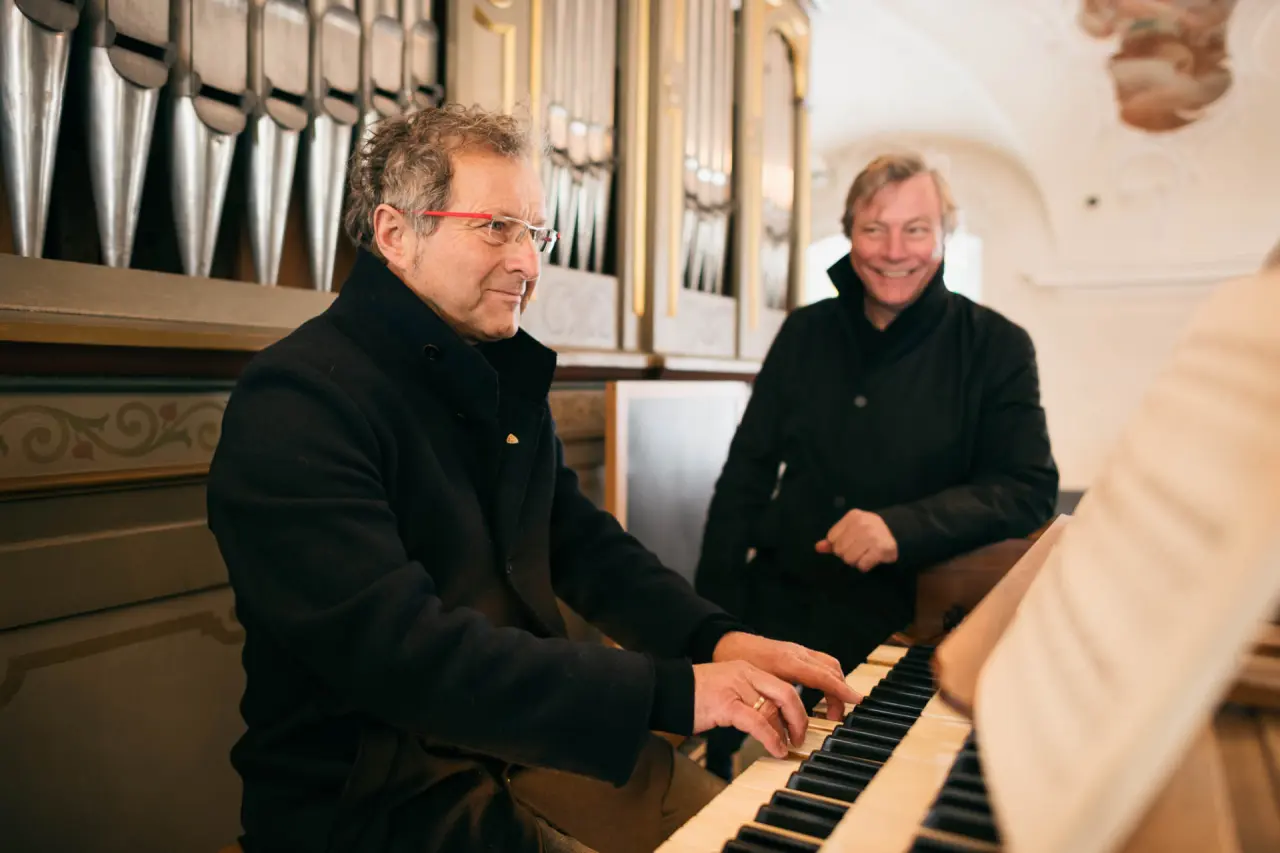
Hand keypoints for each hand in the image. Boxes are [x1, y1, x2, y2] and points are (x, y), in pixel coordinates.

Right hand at [691, 660, 806, 757]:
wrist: (666, 690)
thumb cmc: (693, 694)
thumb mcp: (727, 688)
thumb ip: (748, 697)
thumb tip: (770, 720)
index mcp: (747, 669)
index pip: (783, 685)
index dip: (797, 707)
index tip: (798, 724)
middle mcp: (744, 674)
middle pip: (786, 693)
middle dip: (799, 718)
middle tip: (800, 737)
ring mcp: (735, 688)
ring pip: (773, 709)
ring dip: (785, 732)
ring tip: (786, 746)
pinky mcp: (726, 704)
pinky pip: (758, 723)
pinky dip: (771, 738)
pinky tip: (776, 749)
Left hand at [712, 632, 859, 722]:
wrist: (729, 643)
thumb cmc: (739, 662)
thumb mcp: (758, 683)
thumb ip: (776, 700)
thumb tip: (789, 725)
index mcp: (790, 661)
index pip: (823, 676)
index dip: (841, 690)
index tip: (856, 700)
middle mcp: (798, 653)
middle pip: (831, 670)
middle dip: (840, 692)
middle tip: (837, 716)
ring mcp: (798, 651)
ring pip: (828, 666)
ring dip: (834, 686)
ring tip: (829, 709)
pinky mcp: (796, 652)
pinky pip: (819, 663)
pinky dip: (826, 678)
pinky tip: (820, 694)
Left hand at [816, 509, 897, 570]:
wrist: (898, 534)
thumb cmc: (870, 532)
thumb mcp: (852, 530)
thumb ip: (834, 539)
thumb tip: (818, 547)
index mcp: (853, 517)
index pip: (832, 538)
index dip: (839, 544)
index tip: (851, 542)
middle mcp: (862, 524)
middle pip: (839, 550)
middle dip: (848, 554)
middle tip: (860, 550)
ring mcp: (872, 536)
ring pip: (849, 559)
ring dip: (856, 561)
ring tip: (865, 554)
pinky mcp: (881, 549)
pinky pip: (862, 565)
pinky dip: (865, 566)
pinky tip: (871, 560)